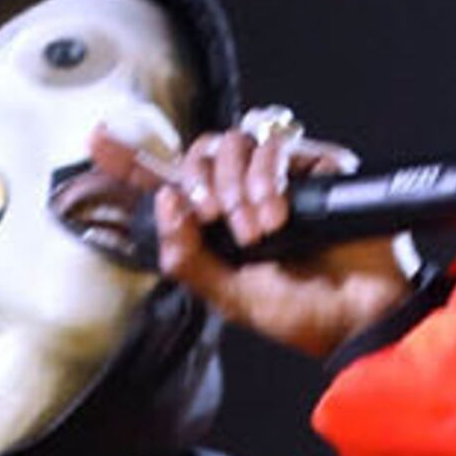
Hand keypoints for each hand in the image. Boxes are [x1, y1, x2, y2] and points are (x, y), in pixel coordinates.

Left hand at [93, 116, 416, 361]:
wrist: (358, 316)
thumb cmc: (301, 315)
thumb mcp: (230, 298)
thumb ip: (188, 258)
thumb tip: (166, 201)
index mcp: (215, 230)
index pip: (166, 186)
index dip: (131, 162)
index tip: (97, 139)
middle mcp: (242, 196)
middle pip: (199, 152)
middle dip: (200, 183)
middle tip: (216, 219)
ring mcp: (279, 177)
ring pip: (234, 142)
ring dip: (236, 185)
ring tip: (256, 230)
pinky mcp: (314, 164)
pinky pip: (275, 142)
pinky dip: (267, 176)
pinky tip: (275, 216)